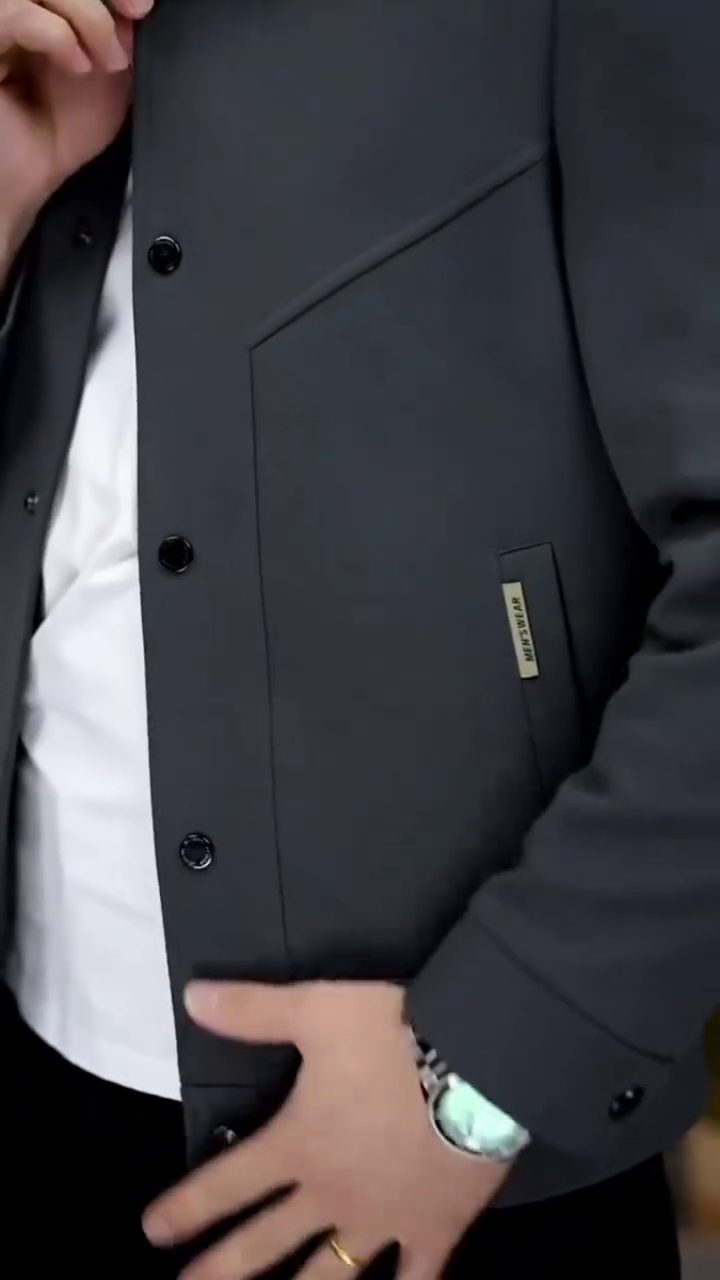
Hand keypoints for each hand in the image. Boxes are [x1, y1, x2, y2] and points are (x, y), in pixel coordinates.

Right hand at [0, 0, 153, 255]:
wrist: (25, 183)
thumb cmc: (54, 135)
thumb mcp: (105, 79)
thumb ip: (117, 35)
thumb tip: (137, 7)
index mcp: (39, 7)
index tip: (142, 6)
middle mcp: (12, 10)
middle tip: (135, 16)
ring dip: (88, 16)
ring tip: (106, 60)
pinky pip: (14, 13)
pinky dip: (56, 33)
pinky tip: (75, 65)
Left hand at [143, 982, 512, 1279]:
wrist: (478, 1061)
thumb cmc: (393, 1035)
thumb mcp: (316, 1008)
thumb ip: (253, 1010)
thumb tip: (190, 998)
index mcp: (299, 1143)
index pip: (228, 1182)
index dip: (187, 1208)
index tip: (152, 1231)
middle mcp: (331, 1194)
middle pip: (264, 1244)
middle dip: (220, 1271)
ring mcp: (383, 1221)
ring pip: (329, 1276)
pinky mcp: (433, 1231)